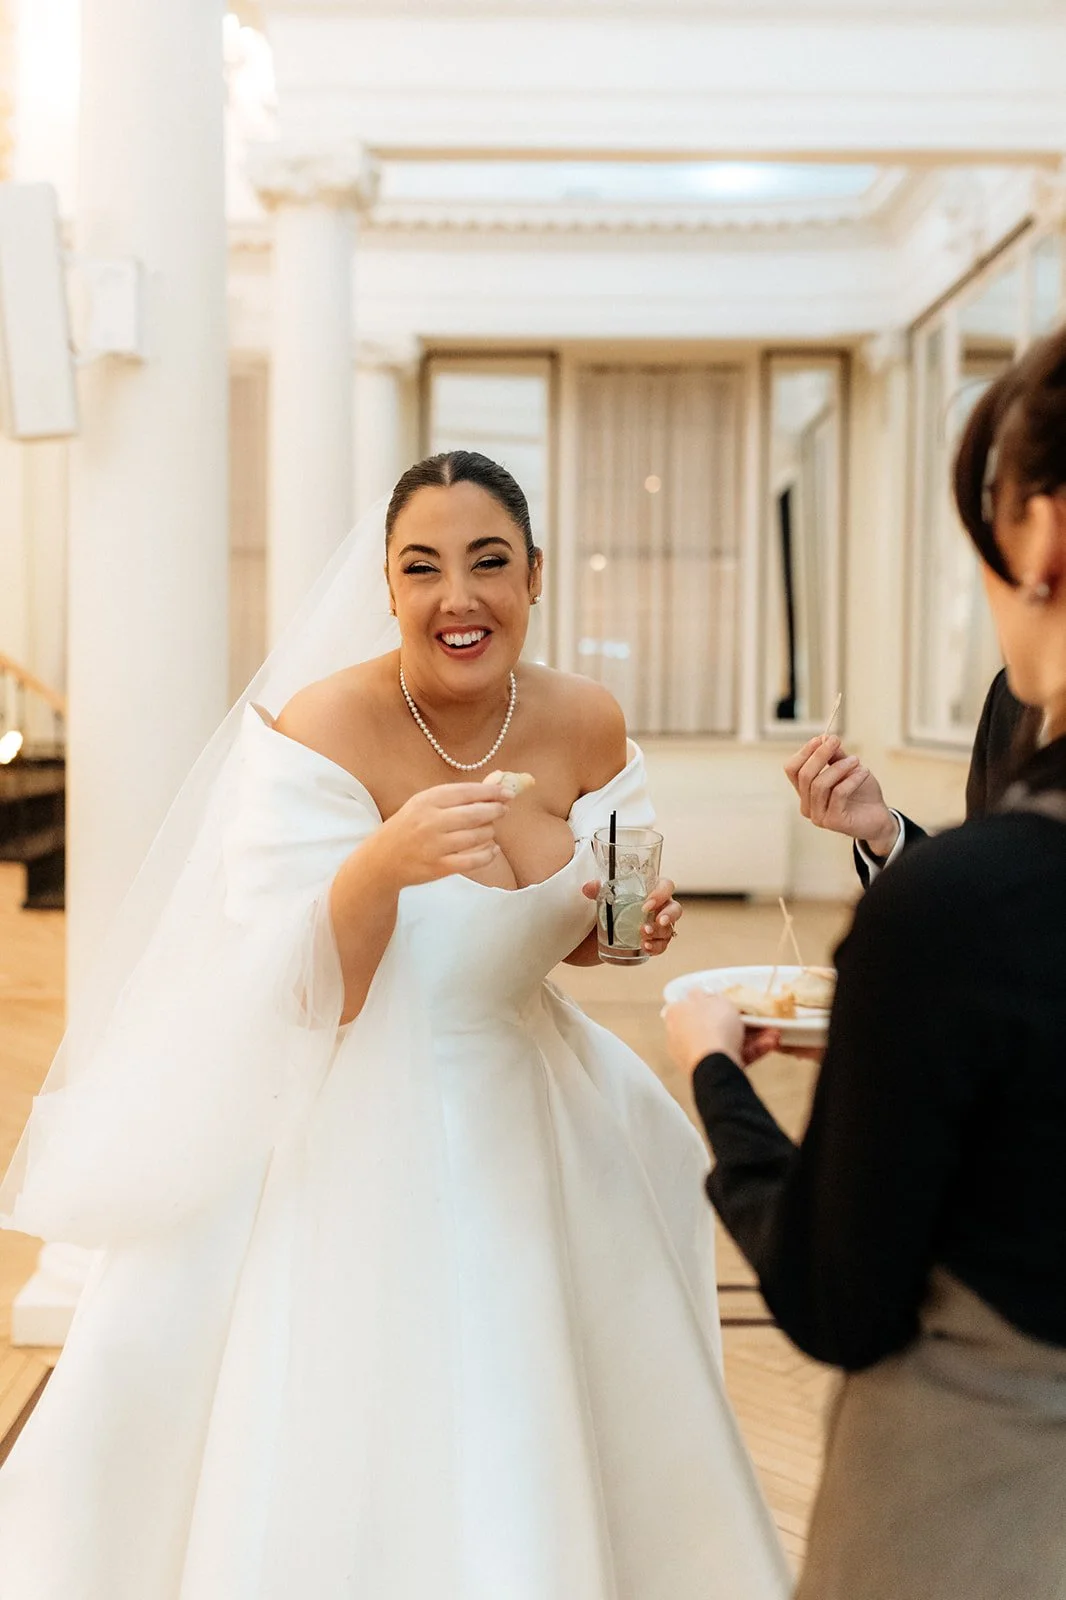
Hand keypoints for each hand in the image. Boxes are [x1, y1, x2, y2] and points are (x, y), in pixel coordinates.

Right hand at [376, 782, 510, 888]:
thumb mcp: (426, 804)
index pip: (467, 792)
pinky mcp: (439, 867)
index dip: (491, 791)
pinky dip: (488, 855)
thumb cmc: (408, 827)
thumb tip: (497, 781)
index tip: (506, 792)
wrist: (382, 860)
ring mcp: (435, 846)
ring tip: (489, 829)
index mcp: (427, 800)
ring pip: (477, 837)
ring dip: (489, 832)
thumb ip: (460, 795)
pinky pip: (473, 861)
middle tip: (503, 810)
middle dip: (495, 810)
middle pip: (475, 814)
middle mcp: (431, 821)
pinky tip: (492, 850)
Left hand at [580, 875, 681, 957]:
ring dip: (658, 933)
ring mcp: (659, 925)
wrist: (603, 929)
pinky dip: (656, 947)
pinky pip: (662, 945)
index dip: (661, 894)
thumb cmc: (611, 906)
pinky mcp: (655, 940)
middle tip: (657, 922)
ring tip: (644, 936)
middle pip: (675, 909)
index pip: (666, 886)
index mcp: (652, 890)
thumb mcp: (604, 897)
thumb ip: (598, 890)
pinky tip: (646, 948)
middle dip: (668, 916)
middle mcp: (660, 907)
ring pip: (669, 929)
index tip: (646, 905)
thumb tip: (588, 887)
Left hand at [661, 992, 780, 1074]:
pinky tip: (770, 1044)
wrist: (714, 1065)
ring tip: (773, 1032)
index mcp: (676, 1013)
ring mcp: (695, 1055)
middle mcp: (681, 1035)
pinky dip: (751, 1050)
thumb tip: (708, 997)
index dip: (714, 1001)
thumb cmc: (712, 1027)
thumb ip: (713, 997)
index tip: (733, 1002)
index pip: (693, 1003)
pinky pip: (733, 1056)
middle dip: (741, 1021)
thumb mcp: (717, 1000)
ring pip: (728, 1041)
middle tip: (758, 1017)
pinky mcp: (710, 1070)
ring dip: (753, 1036)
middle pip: (714, 1025)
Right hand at [784, 736, 898, 854]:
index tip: (821, 738)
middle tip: (836, 741)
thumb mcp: (847, 770)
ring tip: (855, 760)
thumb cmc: (861, 793)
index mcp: (805, 792)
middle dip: (820, 755)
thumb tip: (824, 738)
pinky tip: (863, 772)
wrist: (879, 817)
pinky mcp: (834, 822)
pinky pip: (838, 794)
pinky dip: (851, 779)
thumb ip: (834, 757)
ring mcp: (819, 816)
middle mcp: (807, 806)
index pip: (792, 770)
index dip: (804, 752)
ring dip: (839, 767)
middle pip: (804, 776)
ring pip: (820, 785)